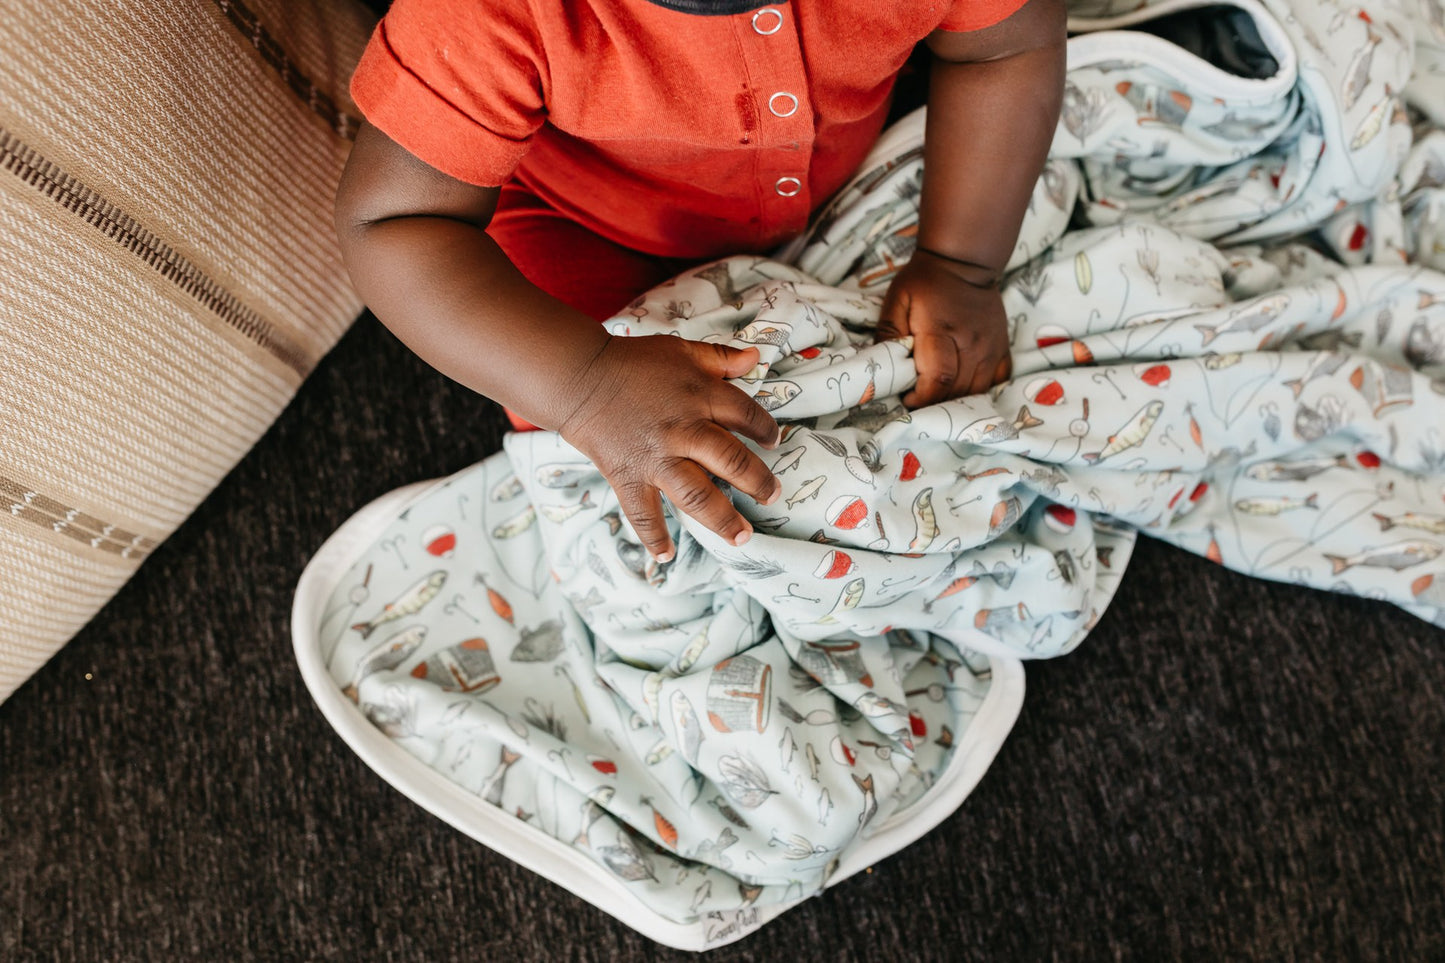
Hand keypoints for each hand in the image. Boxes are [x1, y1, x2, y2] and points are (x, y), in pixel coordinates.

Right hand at [556, 336, 781, 561]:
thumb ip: (720, 358)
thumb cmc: (632, 363)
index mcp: (701, 396)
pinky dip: (653, 537)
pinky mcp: (628, 477)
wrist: (579, 377)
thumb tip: (755, 358)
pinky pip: (643, 513)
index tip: (773, 441)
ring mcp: (656, 459)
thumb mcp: (681, 350)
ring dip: (723, 519)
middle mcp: (684, 431)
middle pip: (732, 461)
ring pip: (698, 496)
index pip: (748, 416)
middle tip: (772, 496)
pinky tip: (666, 556)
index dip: (766, 430)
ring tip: (742, 537)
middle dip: (758, 483)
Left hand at [877, 249, 1011, 406]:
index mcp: (941, 331)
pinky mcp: (1001, 347)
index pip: (938, 379)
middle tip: (918, 395)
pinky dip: (979, 389)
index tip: (907, 397)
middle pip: (956, 390)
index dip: (921, 398)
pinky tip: (962, 384)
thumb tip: (885, 367)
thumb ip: (889, 334)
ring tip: (937, 391)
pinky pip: (996, 381)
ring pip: (977, 390)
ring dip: (954, 398)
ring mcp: (990, 347)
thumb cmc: (925, 281)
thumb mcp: (897, 300)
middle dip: (934, 402)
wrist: (964, 261)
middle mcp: (971, 343)